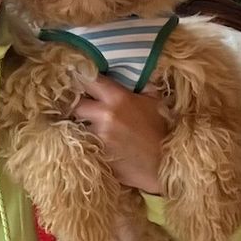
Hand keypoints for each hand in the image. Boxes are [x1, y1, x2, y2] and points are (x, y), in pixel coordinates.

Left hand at [68, 75, 167, 193]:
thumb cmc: (162, 132)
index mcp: (118, 98)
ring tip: (91, 128)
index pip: (89, 79)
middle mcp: (104, 115)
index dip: (81, 78)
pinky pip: (84, 144)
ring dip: (82, 126)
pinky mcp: (97, 155)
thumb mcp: (155, 102)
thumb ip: (141, 86)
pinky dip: (87, 143)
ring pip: (77, 126)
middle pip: (75, 105)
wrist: (165, 165)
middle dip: (78, 106)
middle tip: (83, 109)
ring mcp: (99, 137)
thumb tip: (133, 75)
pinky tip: (95, 144)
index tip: (80, 80)